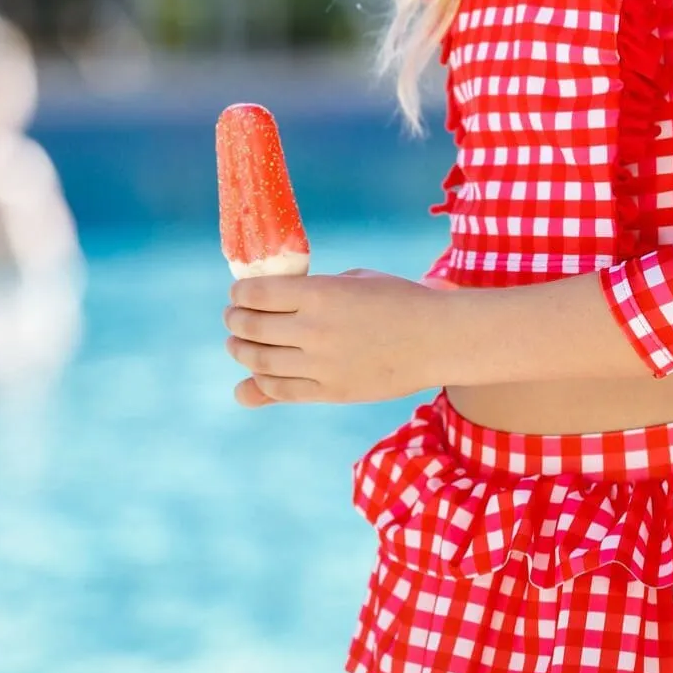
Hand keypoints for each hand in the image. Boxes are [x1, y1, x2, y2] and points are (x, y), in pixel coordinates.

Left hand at [223, 268, 433, 407]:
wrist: (439, 339)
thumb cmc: (400, 300)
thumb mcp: (356, 280)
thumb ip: (314, 292)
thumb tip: (276, 304)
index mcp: (321, 293)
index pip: (257, 294)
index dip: (240, 294)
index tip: (238, 295)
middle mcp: (314, 330)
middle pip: (251, 328)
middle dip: (235, 321)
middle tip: (233, 318)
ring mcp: (321, 365)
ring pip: (259, 362)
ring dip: (241, 352)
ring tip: (238, 346)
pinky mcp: (330, 392)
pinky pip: (280, 391)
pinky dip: (260, 383)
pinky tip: (256, 375)